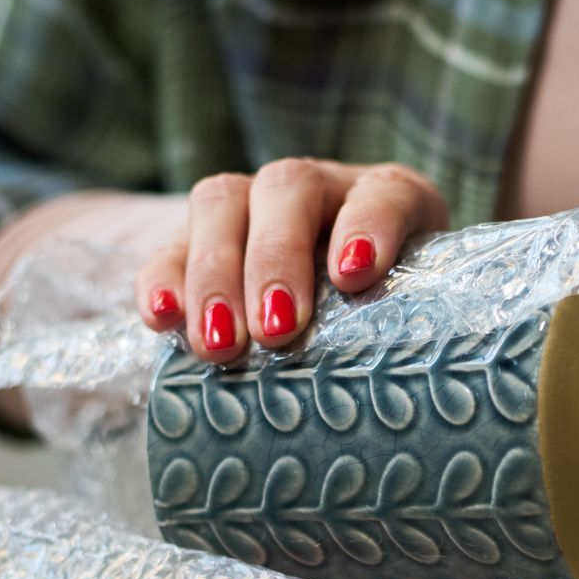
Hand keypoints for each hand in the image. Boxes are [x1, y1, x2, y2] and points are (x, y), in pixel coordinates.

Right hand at [137, 159, 449, 362]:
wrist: (352, 300)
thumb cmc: (393, 316)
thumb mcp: (417, 314)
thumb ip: (416, 327)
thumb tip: (415, 391)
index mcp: (387, 197)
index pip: (385, 195)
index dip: (369, 227)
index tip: (354, 276)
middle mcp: (318, 187)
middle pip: (289, 190)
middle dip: (276, 261)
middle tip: (276, 332)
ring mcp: (253, 202)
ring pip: (222, 204)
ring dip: (215, 274)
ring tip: (217, 344)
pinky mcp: (200, 234)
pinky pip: (172, 243)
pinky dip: (162, 279)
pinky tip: (161, 319)